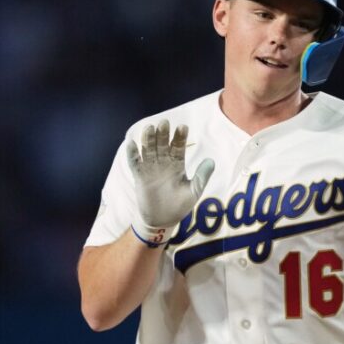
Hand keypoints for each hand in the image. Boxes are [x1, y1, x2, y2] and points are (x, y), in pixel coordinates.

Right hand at [125, 120, 214, 243]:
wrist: (162, 220)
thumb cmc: (179, 205)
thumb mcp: (194, 191)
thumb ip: (202, 176)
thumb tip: (211, 160)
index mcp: (177, 164)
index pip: (178, 147)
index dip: (180, 137)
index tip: (183, 127)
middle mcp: (163, 163)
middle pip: (162, 144)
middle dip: (163, 134)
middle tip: (164, 123)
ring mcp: (150, 168)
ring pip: (148, 150)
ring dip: (148, 139)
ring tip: (150, 128)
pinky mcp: (140, 176)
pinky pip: (135, 163)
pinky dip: (132, 153)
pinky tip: (131, 143)